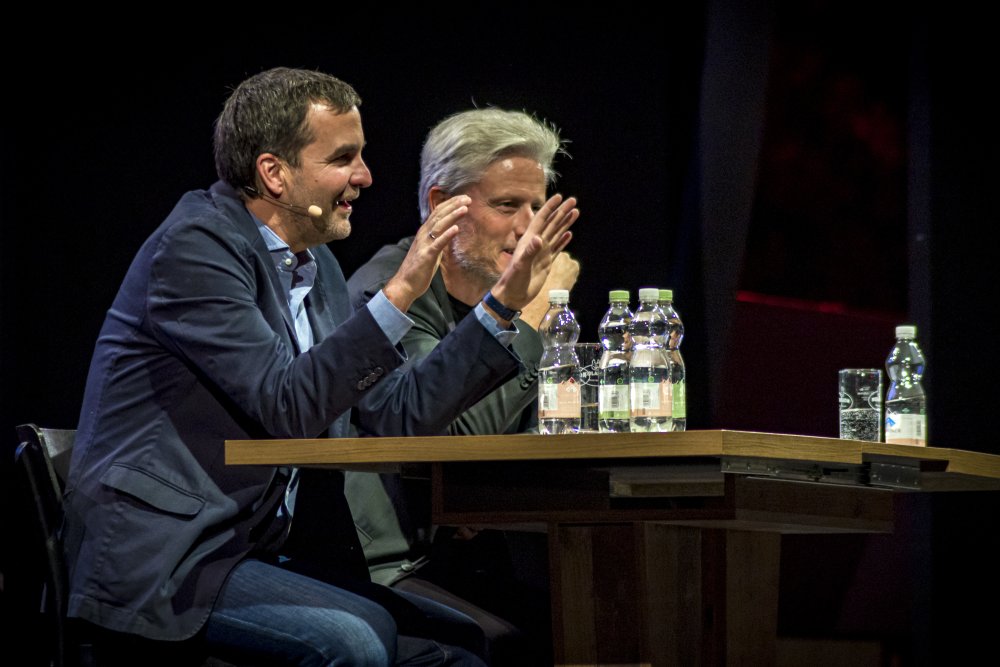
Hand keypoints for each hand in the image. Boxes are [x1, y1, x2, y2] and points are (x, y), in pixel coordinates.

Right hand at [383, 195, 469, 311]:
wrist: (405, 285)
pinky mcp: (427, 256)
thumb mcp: (431, 250)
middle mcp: (423, 235)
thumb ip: (439, 240)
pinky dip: (447, 235)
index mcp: (424, 233)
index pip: (438, 213)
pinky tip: (456, 229)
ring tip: (464, 209)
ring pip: (439, 226)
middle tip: (468, 198)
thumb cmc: (418, 269)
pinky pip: (438, 244)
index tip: (463, 199)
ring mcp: (424, 245)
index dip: (450, 204)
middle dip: (453, 205)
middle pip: (439, 215)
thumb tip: (450, 232)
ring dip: (452, 216)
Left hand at [487, 194, 578, 319]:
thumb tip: (539, 239)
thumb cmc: (513, 281)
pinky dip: (563, 240)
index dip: (550, 208)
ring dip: (565, 223)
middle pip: (551, 223)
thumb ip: (529, 252)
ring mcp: (542, 253)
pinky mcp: (546, 263)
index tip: (559, 197)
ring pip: (556, 233)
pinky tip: (569, 234)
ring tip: (575, 212)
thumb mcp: (520, 266)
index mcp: (529, 240)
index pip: (541, 219)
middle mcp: (536, 244)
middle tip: (574, 200)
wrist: (512, 296)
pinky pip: (557, 248)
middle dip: (562, 211)